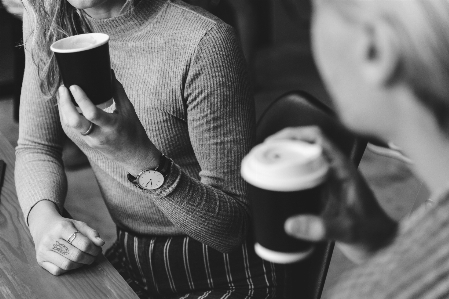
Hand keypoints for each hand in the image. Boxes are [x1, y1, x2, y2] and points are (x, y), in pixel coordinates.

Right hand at [28, 201, 104, 274]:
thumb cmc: (65, 226)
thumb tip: (101, 243)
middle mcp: (50, 239)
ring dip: (79, 265)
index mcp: (62, 228)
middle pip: (76, 256)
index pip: (84, 244)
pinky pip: (57, 271)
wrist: (43, 226)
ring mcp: (43, 250)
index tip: (98, 250)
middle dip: (89, 258)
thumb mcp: (79, 224)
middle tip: (93, 257)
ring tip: (84, 260)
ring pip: (67, 265)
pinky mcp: (39, 260)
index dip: (94, 250)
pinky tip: (72, 262)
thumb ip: (91, 233)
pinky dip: (68, 269)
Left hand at [57, 72, 160, 174]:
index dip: (80, 98)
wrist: (135, 156)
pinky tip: (68, 105)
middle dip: (65, 104)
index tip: (74, 85)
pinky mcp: (88, 143)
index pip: (91, 113)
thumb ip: (118, 92)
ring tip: (63, 94)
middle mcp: (99, 135)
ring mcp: (92, 141)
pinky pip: (75, 128)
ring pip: (71, 125)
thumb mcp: (129, 111)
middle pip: (74, 122)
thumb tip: (109, 73)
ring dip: (64, 109)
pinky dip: (69, 115)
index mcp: (112, 126)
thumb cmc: (134, 132)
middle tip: (63, 89)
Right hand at [266, 126, 397, 263]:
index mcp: (342, 169)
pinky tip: (274, 184)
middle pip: (305, 145)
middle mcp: (334, 170)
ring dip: (284, 158)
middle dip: (282, 145)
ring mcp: (329, 180)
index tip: (272, 141)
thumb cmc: (371, 234)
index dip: (293, 134)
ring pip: (302, 159)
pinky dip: (287, 174)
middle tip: (261, 153)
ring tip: (263, 164)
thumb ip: (321, 228)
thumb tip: (290, 224)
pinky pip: (302, 175)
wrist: (381, 245)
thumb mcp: (347, 231)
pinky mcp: (323, 192)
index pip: (317, 138)